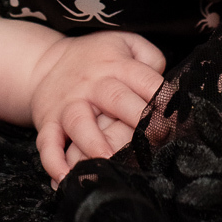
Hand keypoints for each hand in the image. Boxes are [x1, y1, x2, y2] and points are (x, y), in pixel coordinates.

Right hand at [30, 30, 164, 182]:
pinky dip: (53, 162)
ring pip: (79, 122)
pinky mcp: (48, 122)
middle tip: (155, 139)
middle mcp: (92, 85)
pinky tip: (65, 179)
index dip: (163, 98)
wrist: (44, 63)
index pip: (144, 79)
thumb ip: (150, 56)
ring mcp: (69, 104)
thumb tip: (164, 83)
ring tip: (108, 161)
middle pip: (115, 98)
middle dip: (136, 118)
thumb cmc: (95, 58)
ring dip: (93, 143)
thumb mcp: (124, 42)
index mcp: (116, 65)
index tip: (176, 118)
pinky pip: (47, 143)